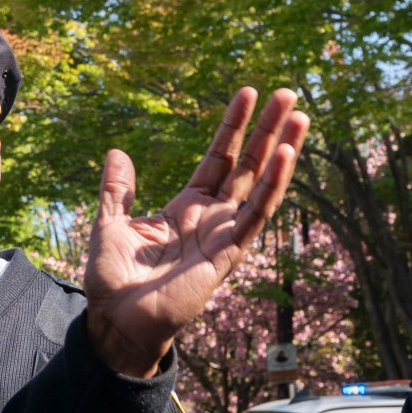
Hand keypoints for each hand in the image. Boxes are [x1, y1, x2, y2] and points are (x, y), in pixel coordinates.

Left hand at [82, 87, 309, 378]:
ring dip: (282, 151)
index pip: (218, 158)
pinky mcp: (227, 254)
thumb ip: (118, 190)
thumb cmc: (115, 279)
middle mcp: (211, 218)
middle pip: (247, 165)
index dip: (233, 127)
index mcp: (186, 207)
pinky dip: (271, 186)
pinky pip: (255, 215)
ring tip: (300, 118)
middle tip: (289, 95)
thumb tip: (117, 153)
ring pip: (261, 186)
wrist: (117, 319)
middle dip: (268, 130)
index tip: (248, 93)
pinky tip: (285, 156)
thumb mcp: (111, 224)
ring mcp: (223, 235)